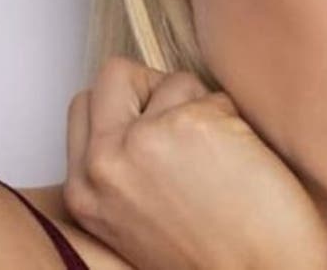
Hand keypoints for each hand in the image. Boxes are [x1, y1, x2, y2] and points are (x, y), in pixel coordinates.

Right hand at [63, 55, 326, 269]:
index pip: (85, 106)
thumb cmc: (212, 254)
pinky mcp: (192, 123)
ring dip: (203, 108)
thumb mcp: (135, 217)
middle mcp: (104, 162)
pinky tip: (243, 162)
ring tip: (220, 158)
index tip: (158, 125)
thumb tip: (141, 114)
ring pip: (174, 80)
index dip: (128, 106)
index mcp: (84, 190)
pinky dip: (235, 120)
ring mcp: (145, 139)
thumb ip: (122, 167)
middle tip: (186, 123)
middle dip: (154, 87)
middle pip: (115, 75)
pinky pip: (216, 94)